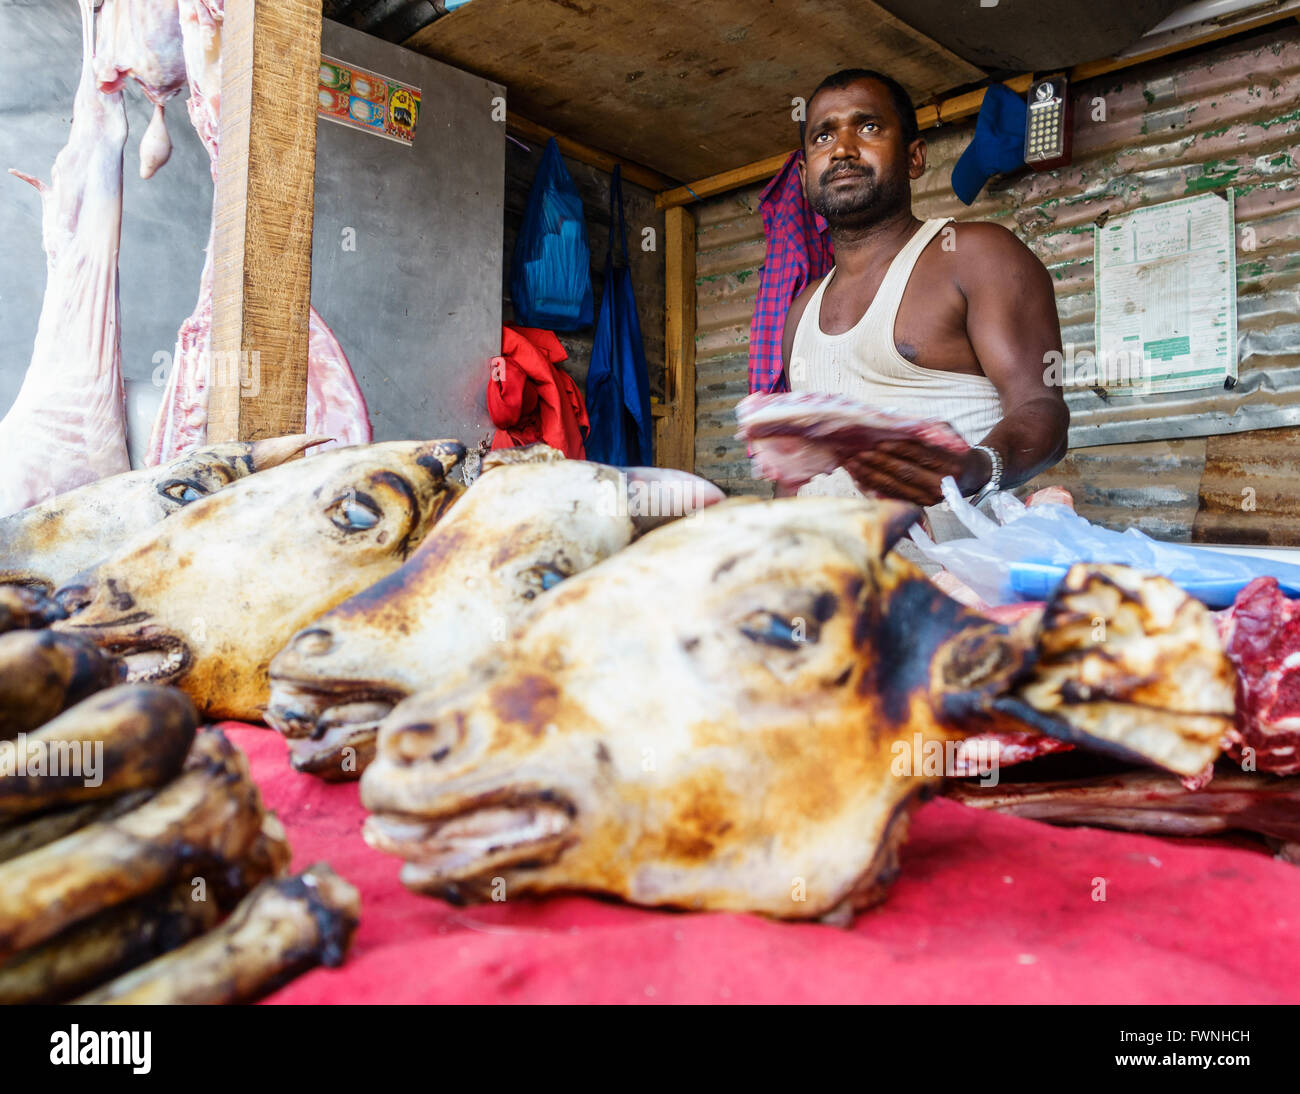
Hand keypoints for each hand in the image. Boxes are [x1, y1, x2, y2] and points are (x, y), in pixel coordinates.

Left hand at [842, 441, 991, 506]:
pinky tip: (861, 478)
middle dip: (880, 463)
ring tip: (855, 465)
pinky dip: (876, 487)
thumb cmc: (955, 450)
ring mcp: (931, 498)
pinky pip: (895, 496)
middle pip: (906, 473)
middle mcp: (941, 484)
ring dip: (873, 476)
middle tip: (859, 454)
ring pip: (897, 487)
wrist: (973, 475)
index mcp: (951, 464)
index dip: (898, 450)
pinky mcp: (922, 506)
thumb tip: (899, 427)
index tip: (878, 443)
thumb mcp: (948, 434)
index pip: (921, 456)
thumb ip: (928, 430)